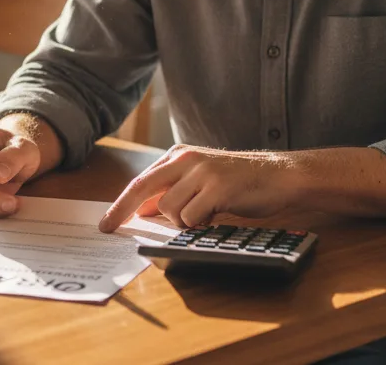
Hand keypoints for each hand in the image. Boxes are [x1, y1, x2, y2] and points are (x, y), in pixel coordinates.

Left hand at [98, 144, 298, 232]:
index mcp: (179, 156)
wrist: (278, 176)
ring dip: (183, 221)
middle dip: (123, 211)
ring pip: (169, 208)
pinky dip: (199, 224)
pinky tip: (216, 214)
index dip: (121, 203)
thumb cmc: (238, 182)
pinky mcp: (217, 187)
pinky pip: (191, 217)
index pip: (142, 181)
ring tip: (205, 214)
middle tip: (109, 228)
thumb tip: (143, 210)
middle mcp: (187, 159)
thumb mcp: (199, 181)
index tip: (107, 222)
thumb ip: (173, 192)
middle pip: (143, 187)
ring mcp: (202, 171)